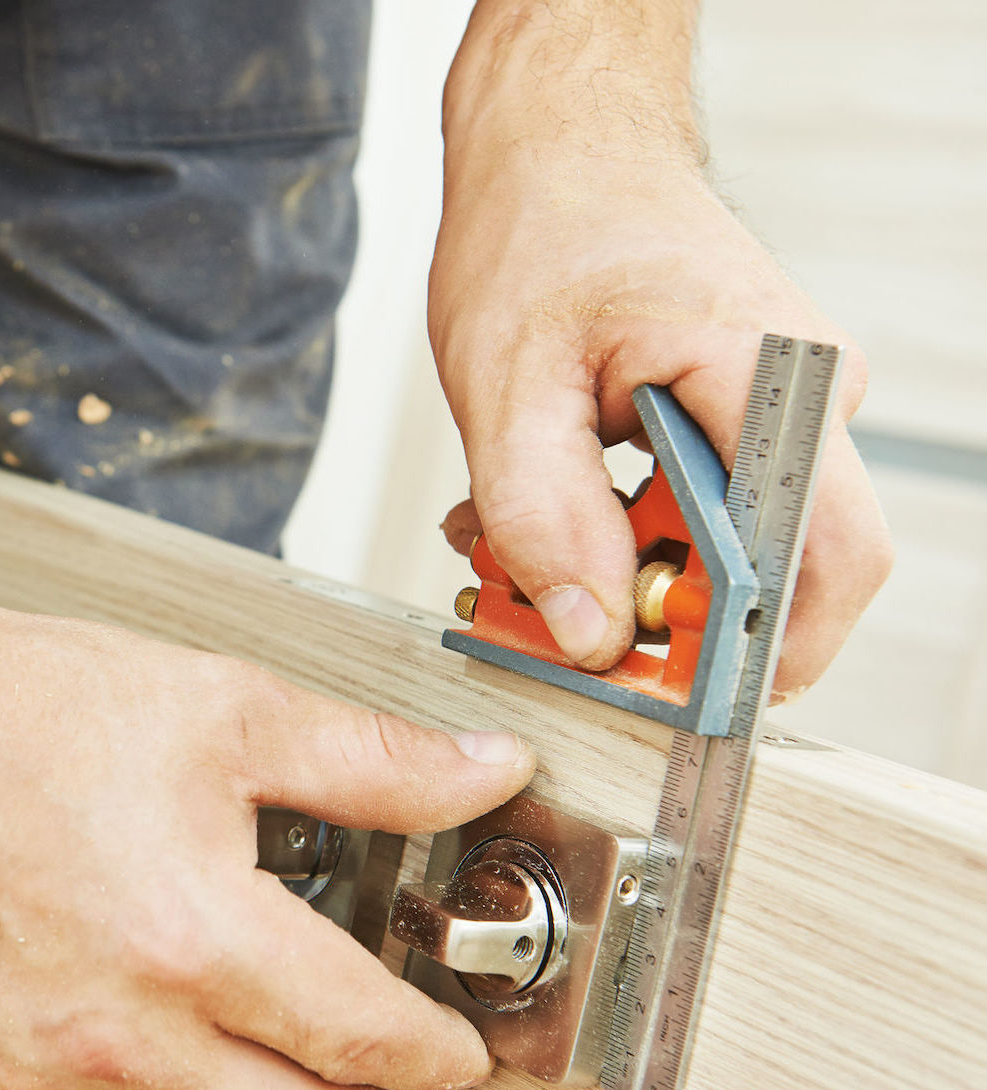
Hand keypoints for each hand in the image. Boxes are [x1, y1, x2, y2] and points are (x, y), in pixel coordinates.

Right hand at [0, 578, 533, 1089]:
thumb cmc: (21, 710)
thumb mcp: (226, 711)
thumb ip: (375, 764)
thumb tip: (481, 773)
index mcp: (186, 933)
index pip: (363, 1042)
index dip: (435, 1051)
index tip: (453, 1046)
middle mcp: (109, 1027)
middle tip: (390, 1060)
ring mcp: (37, 1070)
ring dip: (237, 1062)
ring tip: (208, 952)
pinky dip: (137, 1057)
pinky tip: (115, 969)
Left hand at [428, 150, 892, 697]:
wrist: (555, 149)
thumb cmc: (542, 228)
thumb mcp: (508, 384)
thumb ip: (545, 517)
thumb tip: (591, 635)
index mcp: (774, 379)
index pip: (823, 561)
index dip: (753, 655)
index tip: (659, 698)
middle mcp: (806, 398)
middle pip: (773, 575)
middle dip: (654, 623)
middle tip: (546, 619)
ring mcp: (779, 413)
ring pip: (721, 556)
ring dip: (616, 578)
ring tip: (512, 551)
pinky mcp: (739, 424)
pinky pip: (695, 519)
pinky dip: (613, 537)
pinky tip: (537, 517)